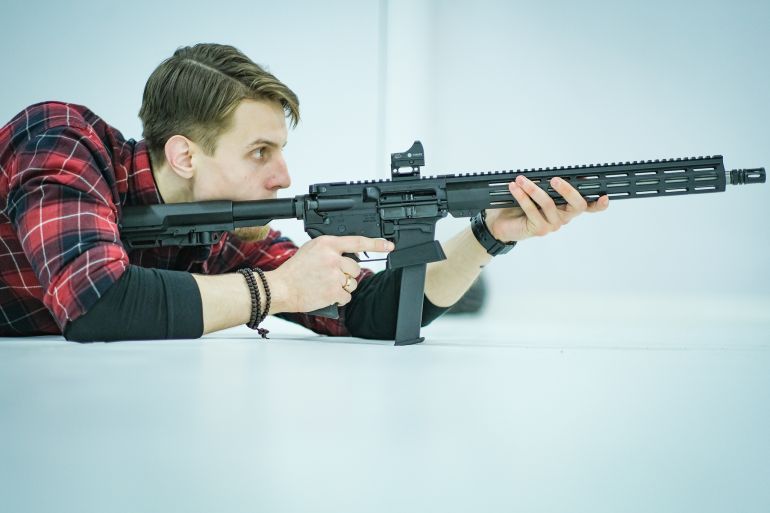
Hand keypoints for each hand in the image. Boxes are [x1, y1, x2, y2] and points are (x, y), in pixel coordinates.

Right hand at [266, 235, 393, 312]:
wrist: (281, 288)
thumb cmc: (295, 270)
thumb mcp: (312, 249)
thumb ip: (331, 250)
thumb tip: (348, 254)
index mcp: (327, 244)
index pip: (357, 241)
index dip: (376, 243)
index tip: (389, 245)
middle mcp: (333, 258)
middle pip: (356, 267)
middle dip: (347, 274)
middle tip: (331, 276)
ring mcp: (334, 275)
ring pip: (352, 282)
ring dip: (343, 286)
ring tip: (325, 285)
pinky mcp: (334, 291)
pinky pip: (347, 296)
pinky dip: (339, 298)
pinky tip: (326, 294)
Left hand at [485, 175, 608, 241]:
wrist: (502, 223)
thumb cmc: (522, 204)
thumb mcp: (539, 191)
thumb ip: (553, 184)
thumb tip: (565, 172)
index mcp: (568, 208)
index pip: (589, 207)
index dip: (599, 204)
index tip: (605, 197)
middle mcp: (564, 218)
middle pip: (576, 205)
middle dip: (567, 190)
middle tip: (554, 179)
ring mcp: (553, 225)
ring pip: (549, 204)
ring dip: (533, 189)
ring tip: (521, 180)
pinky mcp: (539, 229)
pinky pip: (532, 210)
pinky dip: (522, 197)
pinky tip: (514, 188)